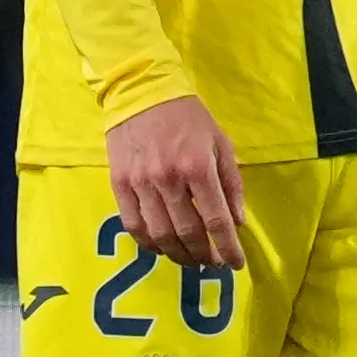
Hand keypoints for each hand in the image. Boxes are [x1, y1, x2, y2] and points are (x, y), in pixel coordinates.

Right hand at [106, 94, 244, 270]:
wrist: (141, 93)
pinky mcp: (119, 184)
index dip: (228, 247)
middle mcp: (168, 179)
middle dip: (204, 255)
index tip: (236, 263)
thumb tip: (237, 222)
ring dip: (178, 255)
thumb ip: (231, 184)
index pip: (216, 219)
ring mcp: (140, 183)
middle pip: (187, 232)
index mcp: (198, 167)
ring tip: (191, 260)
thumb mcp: (221, 144)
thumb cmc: (188, 118)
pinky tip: (162, 247)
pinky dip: (149, 243)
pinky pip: (132, 225)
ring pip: (159, 235)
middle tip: (214, 263)